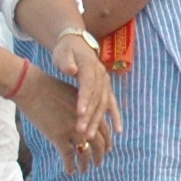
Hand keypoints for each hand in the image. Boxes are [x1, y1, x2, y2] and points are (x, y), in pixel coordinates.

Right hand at [17, 70, 113, 173]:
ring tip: (84, 170)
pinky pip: (68, 155)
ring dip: (85, 163)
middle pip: (98, 142)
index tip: (107, 149)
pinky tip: (70, 172)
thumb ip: (81, 108)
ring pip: (85, 152)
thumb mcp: (72, 95)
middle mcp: (85, 120)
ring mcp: (73, 129)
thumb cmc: (48, 88)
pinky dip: (70, 165)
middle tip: (99, 162)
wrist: (31, 87)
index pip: (104, 129)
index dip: (106, 140)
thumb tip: (84, 119)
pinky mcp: (59, 136)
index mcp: (90, 109)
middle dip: (100, 154)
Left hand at [48, 30, 123, 159]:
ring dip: (98, 120)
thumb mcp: (62, 52)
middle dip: (90, 116)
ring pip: (103, 104)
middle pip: (97, 98)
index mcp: (90, 66)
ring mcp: (106, 83)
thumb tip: (71, 69)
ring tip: (90, 135)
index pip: (88, 85)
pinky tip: (118, 131)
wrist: (77, 44)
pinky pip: (112, 104)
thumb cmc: (66, 50)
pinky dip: (116, 117)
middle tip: (81, 131)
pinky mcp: (106, 89)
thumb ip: (66, 61)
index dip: (85, 99)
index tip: (80, 113)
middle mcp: (101, 75)